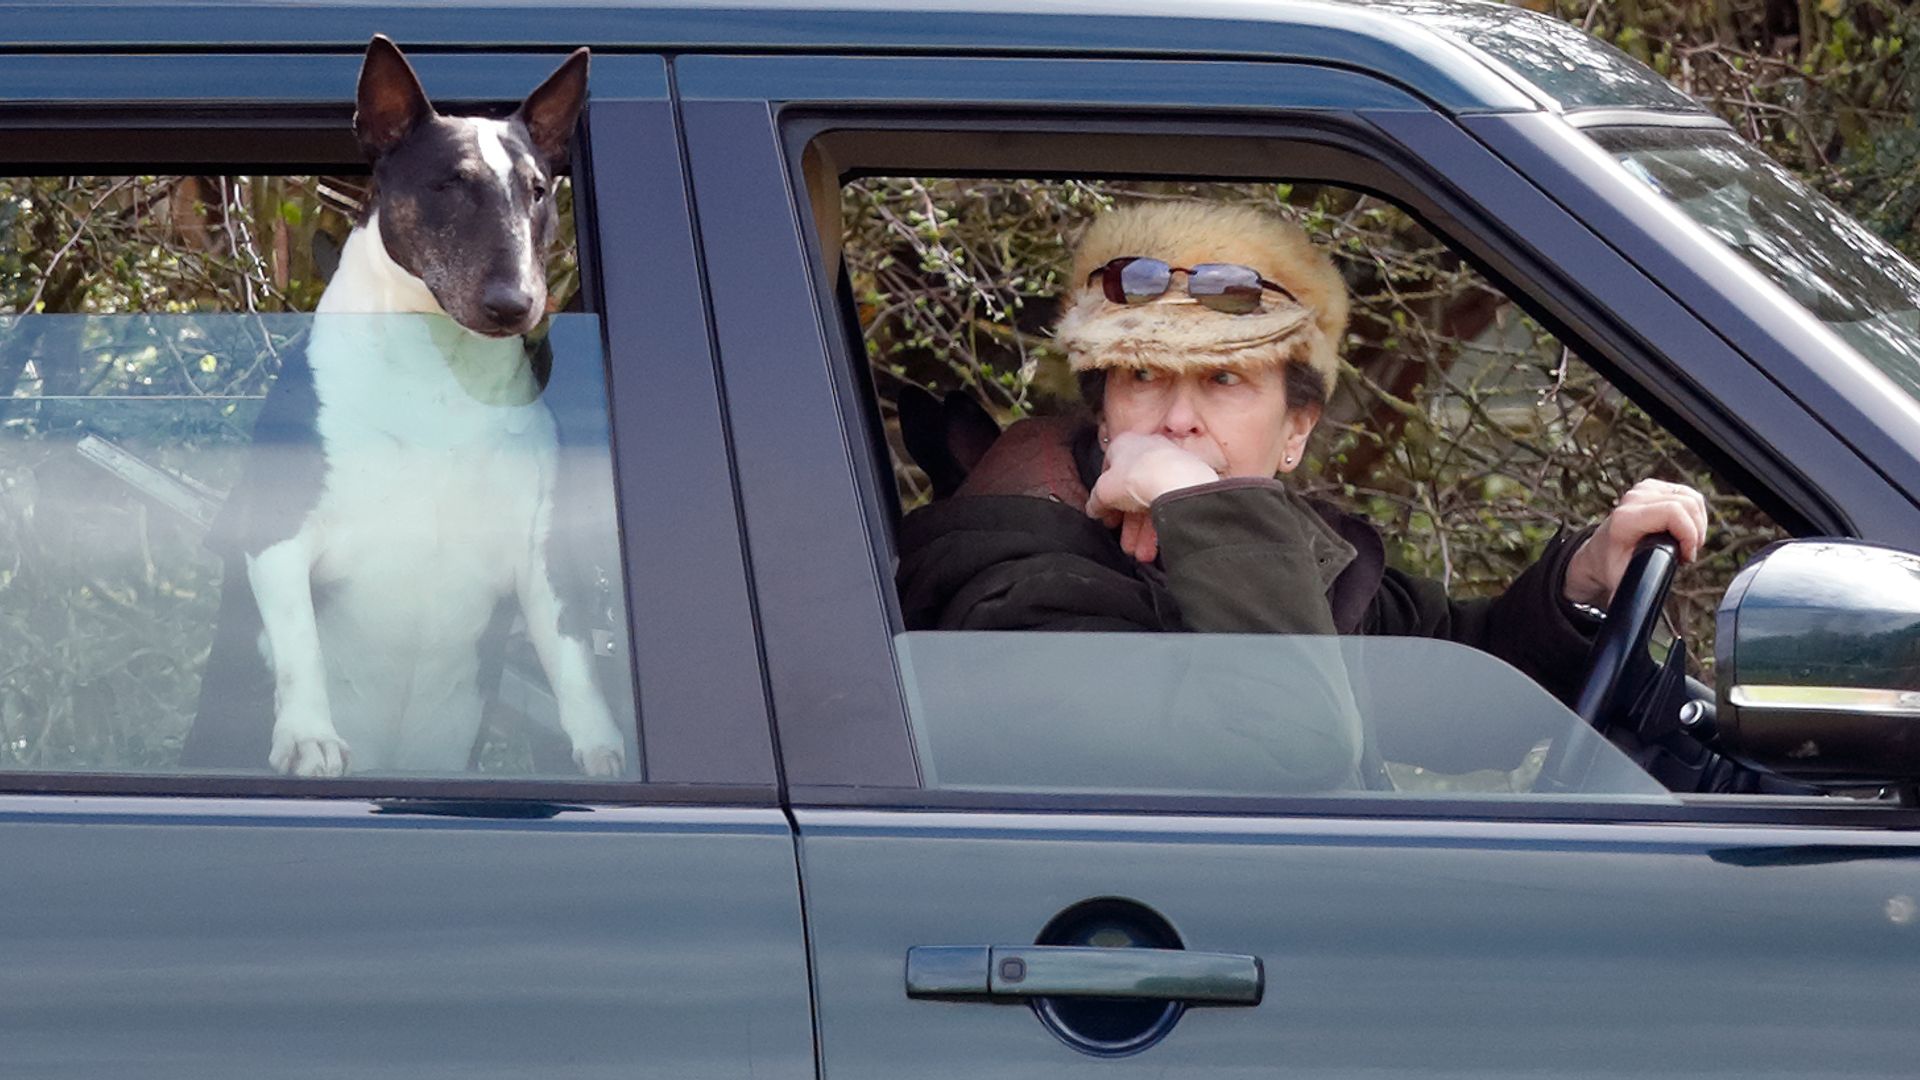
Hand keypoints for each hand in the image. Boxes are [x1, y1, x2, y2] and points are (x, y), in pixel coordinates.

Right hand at [1087, 433, 1217, 562]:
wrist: (1175, 481)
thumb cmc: (1137, 476)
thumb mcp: (1103, 491)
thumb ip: (1095, 501)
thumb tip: (1093, 508)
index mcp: (1124, 444)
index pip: (1109, 471)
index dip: (1105, 497)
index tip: (1105, 515)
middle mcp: (1148, 451)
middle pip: (1132, 491)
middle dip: (1128, 522)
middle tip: (1125, 541)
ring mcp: (1168, 464)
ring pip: (1151, 501)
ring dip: (1143, 531)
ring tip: (1141, 553)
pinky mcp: (1185, 480)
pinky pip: (1168, 505)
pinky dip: (1161, 525)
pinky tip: (1155, 545)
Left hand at [1563, 478, 1708, 607]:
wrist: (1598, 553)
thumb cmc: (1611, 567)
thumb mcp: (1621, 582)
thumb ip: (1633, 594)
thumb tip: (1636, 617)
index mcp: (1625, 519)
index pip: (1674, 512)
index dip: (1689, 534)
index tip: (1685, 556)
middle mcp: (1633, 499)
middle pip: (1688, 504)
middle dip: (1696, 532)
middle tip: (1686, 553)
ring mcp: (1643, 490)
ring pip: (1692, 498)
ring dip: (1697, 523)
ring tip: (1684, 543)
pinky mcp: (1653, 487)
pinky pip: (1687, 494)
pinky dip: (1693, 512)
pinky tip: (1683, 529)